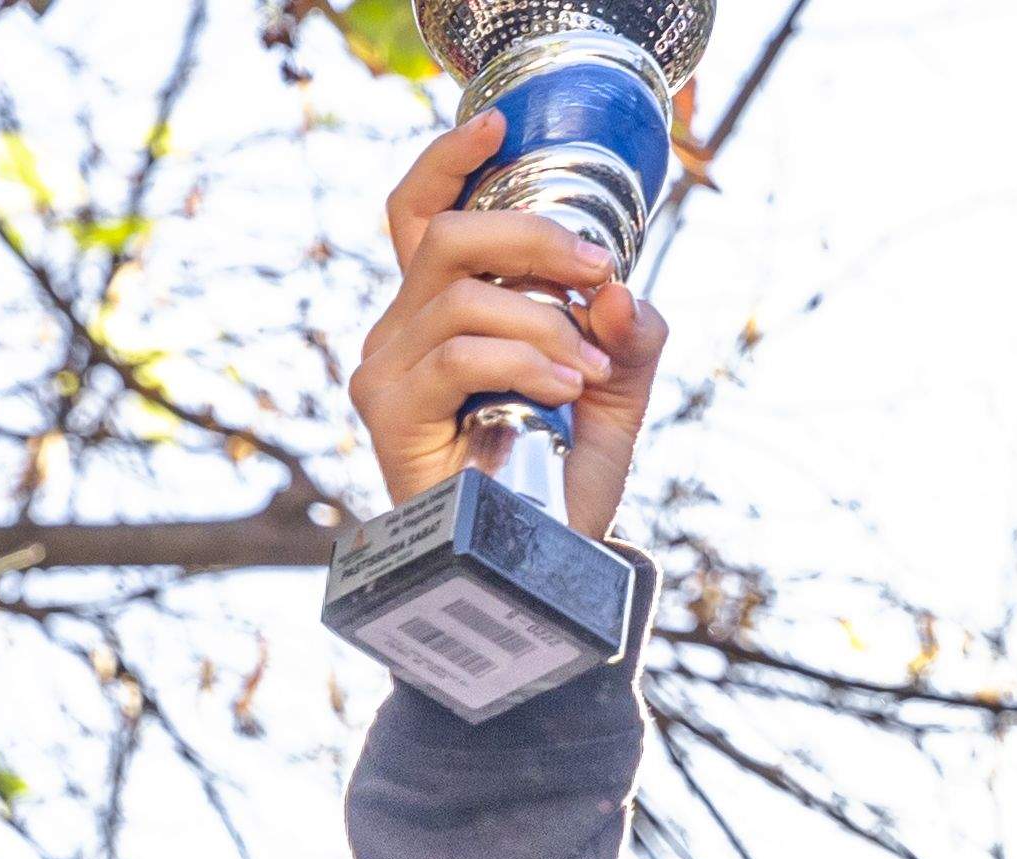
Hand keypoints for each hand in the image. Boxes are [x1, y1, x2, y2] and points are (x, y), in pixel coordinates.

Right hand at [350, 115, 674, 538]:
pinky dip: (525, 360)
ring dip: (543, 321)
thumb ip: (629, 338)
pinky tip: (565, 390)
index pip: (421, 214)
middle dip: (532, 237)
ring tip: (588, 370)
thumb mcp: (616, 396)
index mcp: (443, 311)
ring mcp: (387, 368)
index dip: (447, 162)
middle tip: (596, 268)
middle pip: (446, 236)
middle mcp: (402, 330)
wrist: (540, 573)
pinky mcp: (388, 411)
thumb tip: (621, 288)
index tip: (497, 127)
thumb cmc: (561, 482)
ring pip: (461, 295)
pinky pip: (458, 353)